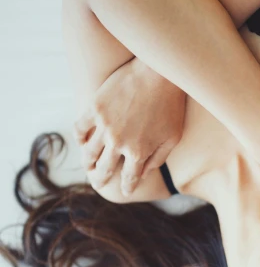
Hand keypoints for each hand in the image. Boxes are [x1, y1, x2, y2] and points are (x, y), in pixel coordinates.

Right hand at [74, 58, 185, 195]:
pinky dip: (79, 138)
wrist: (158, 74)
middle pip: (104, 169)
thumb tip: (144, 174)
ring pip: (88, 152)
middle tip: (98, 183)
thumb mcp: (173, 137)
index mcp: (138, 152)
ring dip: (87, 162)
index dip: (127, 187)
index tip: (125, 191)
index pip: (129, 178)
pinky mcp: (94, 108)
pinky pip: (79, 128)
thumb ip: (158, 158)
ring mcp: (104, 125)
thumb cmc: (172, 105)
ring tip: (88, 166)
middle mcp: (118, 142)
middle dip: (101, 180)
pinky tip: (82, 141)